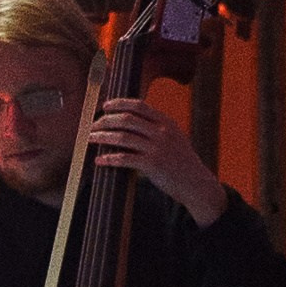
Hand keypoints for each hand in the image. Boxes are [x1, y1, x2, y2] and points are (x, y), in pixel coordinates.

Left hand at [90, 99, 227, 226]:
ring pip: (122, 137)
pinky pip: (124, 159)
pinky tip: (99, 160)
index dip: (119, 104)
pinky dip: (109, 159)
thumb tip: (133, 121)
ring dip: (102, 137)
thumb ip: (157, 127)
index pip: (139, 105)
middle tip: (93, 125)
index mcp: (166, 122)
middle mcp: (162, 132)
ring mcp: (157, 148)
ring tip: (90, 139)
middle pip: (127, 119)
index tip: (105, 106)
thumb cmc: (181, 161)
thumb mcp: (174, 137)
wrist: (195, 183)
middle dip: (106, 120)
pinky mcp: (152, 165)